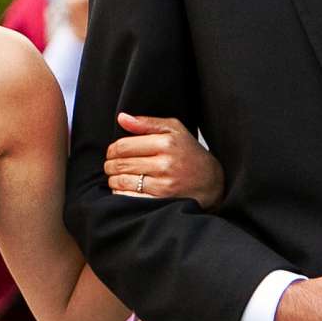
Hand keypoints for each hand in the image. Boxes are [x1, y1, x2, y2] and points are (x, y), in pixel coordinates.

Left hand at [105, 112, 224, 204]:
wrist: (211, 183)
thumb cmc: (189, 153)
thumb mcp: (174, 130)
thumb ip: (146, 122)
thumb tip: (121, 118)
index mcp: (166, 143)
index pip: (123, 146)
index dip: (112, 150)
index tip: (112, 152)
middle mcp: (165, 164)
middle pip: (121, 164)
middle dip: (110, 165)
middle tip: (111, 165)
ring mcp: (164, 185)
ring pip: (122, 181)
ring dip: (113, 179)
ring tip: (116, 177)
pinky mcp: (161, 202)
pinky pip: (129, 198)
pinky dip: (120, 193)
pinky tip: (124, 189)